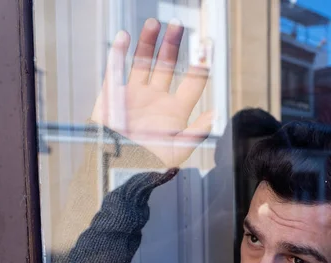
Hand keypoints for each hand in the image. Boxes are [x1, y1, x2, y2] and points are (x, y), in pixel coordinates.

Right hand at [90, 18, 211, 167]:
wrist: (118, 170)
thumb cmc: (151, 164)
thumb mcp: (179, 151)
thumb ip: (197, 132)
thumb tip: (215, 114)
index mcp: (176, 110)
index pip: (192, 82)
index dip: (200, 66)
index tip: (206, 49)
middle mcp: (157, 98)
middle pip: (167, 65)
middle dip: (173, 45)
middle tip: (177, 26)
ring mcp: (135, 94)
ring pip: (143, 62)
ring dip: (148, 43)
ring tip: (155, 23)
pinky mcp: (114, 95)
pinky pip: (116, 70)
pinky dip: (118, 53)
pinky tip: (124, 37)